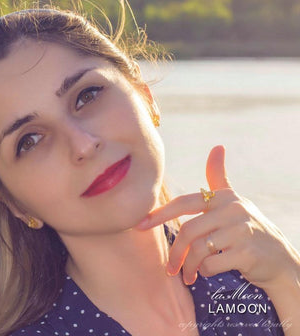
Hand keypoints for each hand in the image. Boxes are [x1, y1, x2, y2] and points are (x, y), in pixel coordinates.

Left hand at [135, 145, 299, 290]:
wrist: (280, 259)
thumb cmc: (248, 228)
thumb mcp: (233, 201)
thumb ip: (219, 178)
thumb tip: (217, 146)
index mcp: (224, 197)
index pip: (185, 203)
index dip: (160, 213)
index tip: (140, 224)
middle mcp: (233, 209)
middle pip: (189, 231)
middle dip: (175, 253)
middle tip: (169, 269)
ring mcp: (241, 230)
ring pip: (199, 250)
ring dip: (189, 266)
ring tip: (187, 276)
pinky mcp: (247, 252)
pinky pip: (212, 264)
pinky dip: (205, 272)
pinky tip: (207, 273)